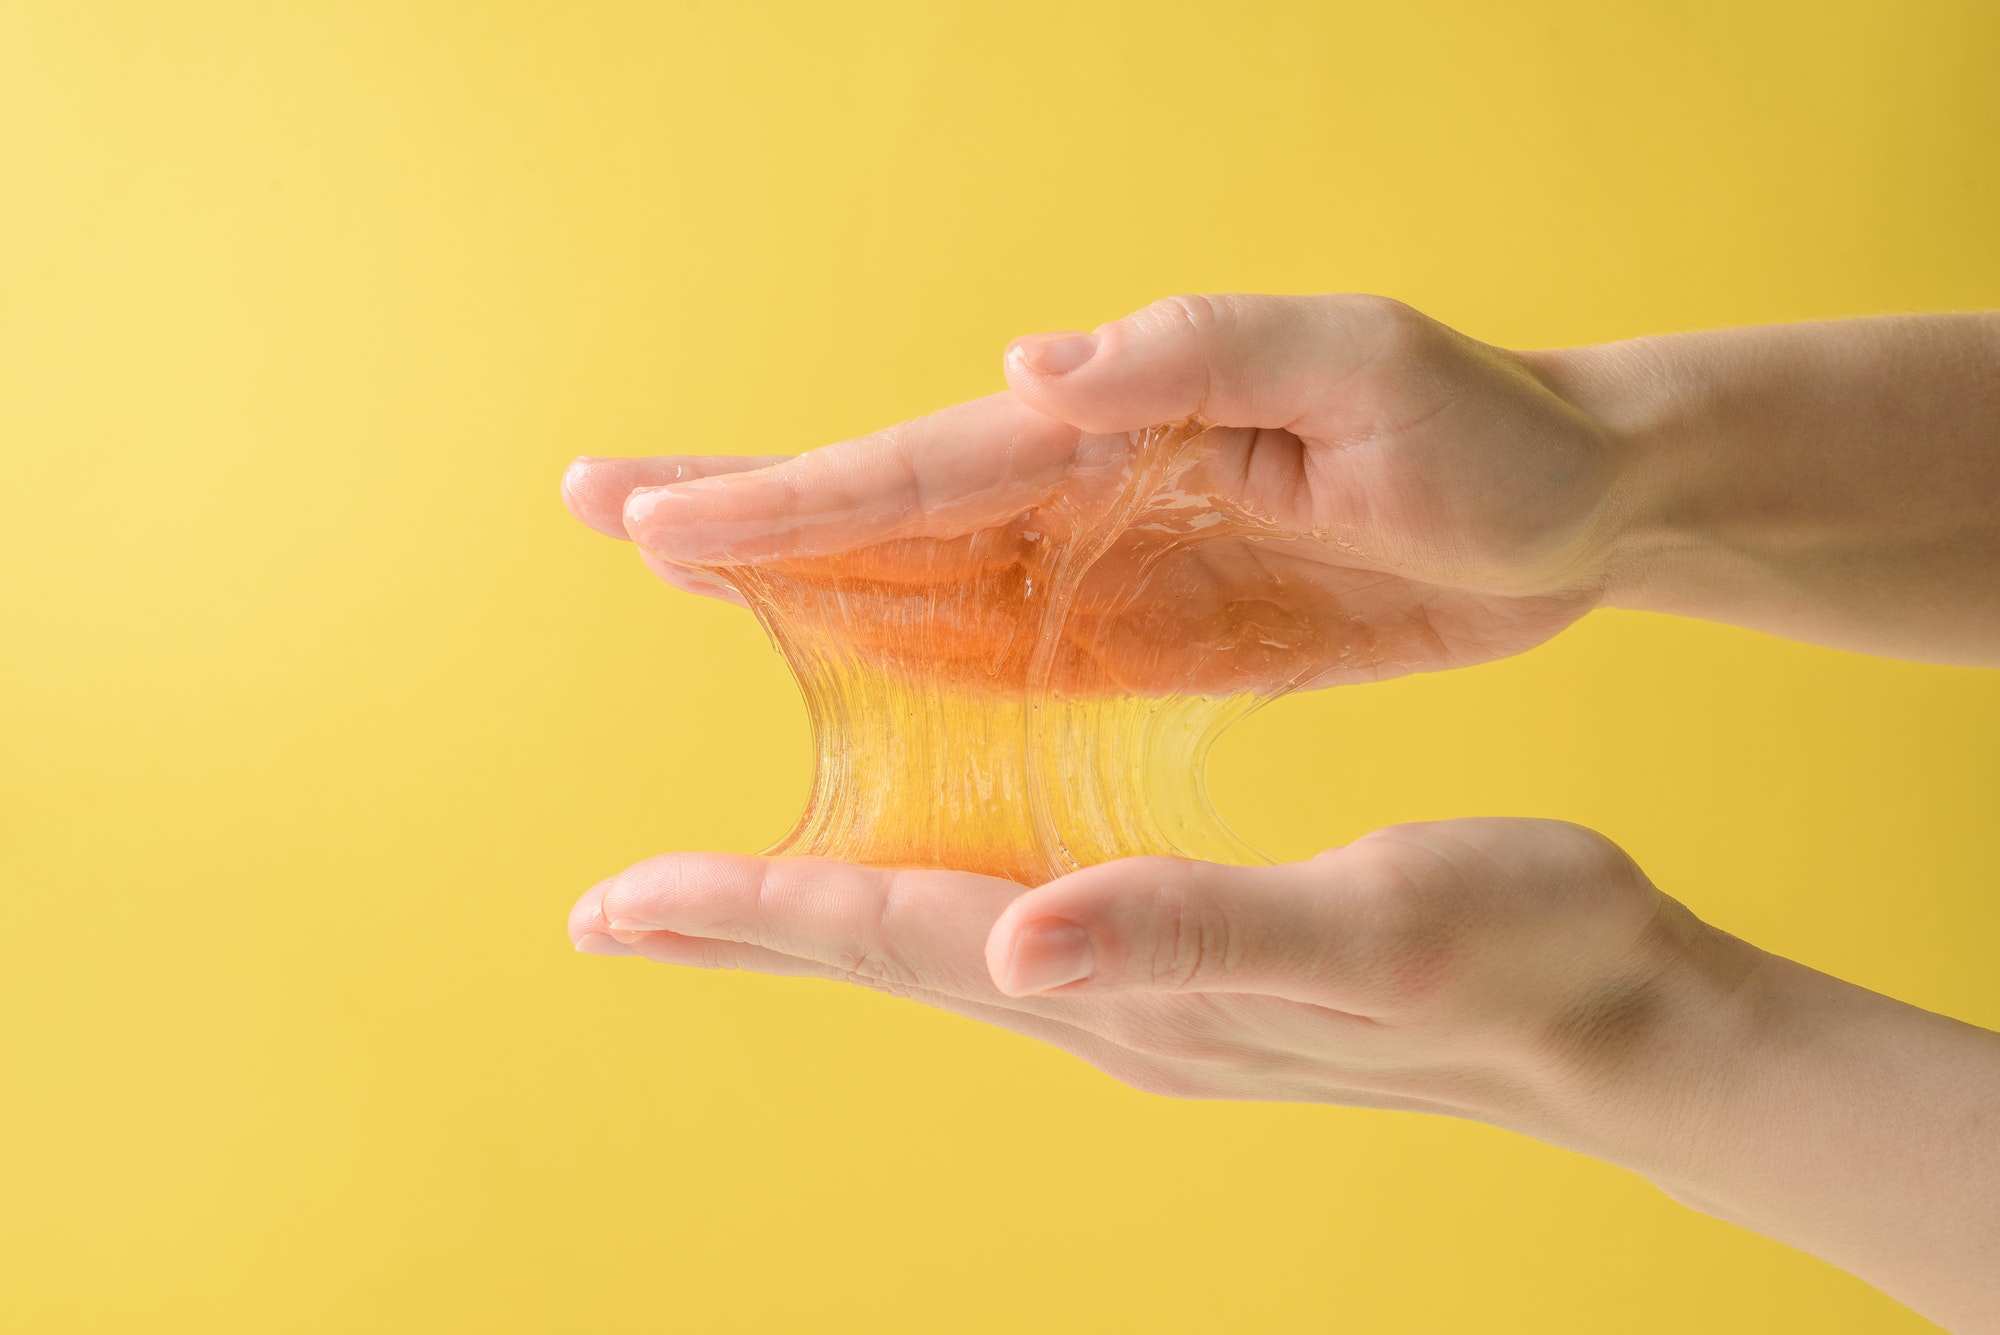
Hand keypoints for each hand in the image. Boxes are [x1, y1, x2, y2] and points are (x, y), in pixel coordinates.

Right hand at [563, 295, 1634, 688]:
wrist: (1581, 504)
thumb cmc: (1491, 427)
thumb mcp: (1368, 368)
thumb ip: (1209, 355)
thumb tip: (1031, 362)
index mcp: (1122, 421)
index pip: (930, 462)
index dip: (796, 496)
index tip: (664, 518)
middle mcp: (1092, 491)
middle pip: (890, 511)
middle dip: (751, 513)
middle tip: (606, 507)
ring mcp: (1115, 569)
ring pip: (928, 587)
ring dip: (807, 593)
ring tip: (687, 583)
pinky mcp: (1158, 638)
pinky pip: (1013, 662)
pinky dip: (918, 677)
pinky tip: (856, 703)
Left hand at [570, 818, 1697, 1116]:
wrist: (1620, 1017)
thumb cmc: (1520, 954)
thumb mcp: (1369, 923)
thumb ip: (1191, 931)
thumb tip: (1020, 944)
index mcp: (1128, 984)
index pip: (902, 940)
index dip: (756, 914)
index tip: (620, 898)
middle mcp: (1110, 1005)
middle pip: (887, 958)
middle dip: (746, 929)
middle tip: (616, 912)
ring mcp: (1145, 999)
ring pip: (940, 950)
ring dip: (822, 923)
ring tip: (725, 901)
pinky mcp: (1186, 975)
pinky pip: (1015, 931)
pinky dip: (928, 903)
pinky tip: (925, 880)